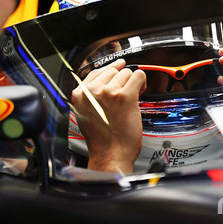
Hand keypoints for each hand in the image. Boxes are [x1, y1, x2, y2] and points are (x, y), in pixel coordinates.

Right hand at [71, 58, 145, 172]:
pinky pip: (138, 76)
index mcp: (80, 95)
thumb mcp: (86, 114)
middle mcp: (93, 91)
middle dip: (121, 80)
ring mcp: (109, 92)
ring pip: (126, 73)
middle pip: (113, 71)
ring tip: (132, 97)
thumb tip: (105, 83)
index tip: (118, 67)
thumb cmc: (102, 141)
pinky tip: (141, 91)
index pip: (96, 72)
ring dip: (132, 83)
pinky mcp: (125, 96)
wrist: (110, 155)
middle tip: (125, 93)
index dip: (111, 70)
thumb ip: (91, 97)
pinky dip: (142, 82)